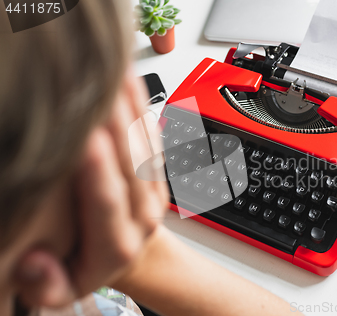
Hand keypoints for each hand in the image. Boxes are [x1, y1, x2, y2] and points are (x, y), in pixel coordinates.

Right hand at [15, 69, 168, 306]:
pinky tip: (127, 75)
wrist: (129, 255)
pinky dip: (139, 103)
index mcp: (118, 245)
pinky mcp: (157, 170)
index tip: (88, 139)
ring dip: (129, 105)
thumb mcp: (62, 288)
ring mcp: (153, 189)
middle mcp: (142, 213)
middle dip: (113, 124)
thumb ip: (46, 283)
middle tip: (97, 88)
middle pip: (131, 163)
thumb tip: (34, 265)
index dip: (98, 170)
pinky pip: (151, 133)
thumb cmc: (91, 265)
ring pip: (144, 142)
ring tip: (112, 70)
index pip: (107, 201)